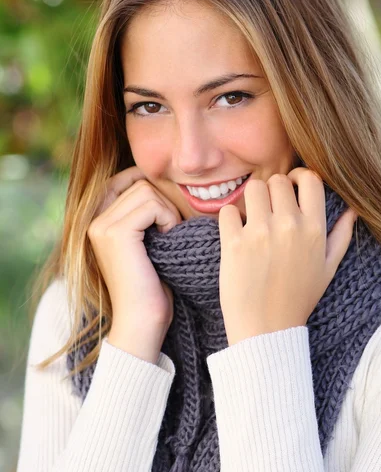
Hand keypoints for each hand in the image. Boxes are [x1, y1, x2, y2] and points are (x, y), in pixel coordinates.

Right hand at [88, 166, 181, 362]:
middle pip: (138, 183)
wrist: (141, 321)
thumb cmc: (150, 284)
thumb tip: (156, 181)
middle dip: (162, 202)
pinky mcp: (116, 233)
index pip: (121, 179)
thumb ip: (140, 212)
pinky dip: (168, 219)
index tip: (164, 207)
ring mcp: (101, 226)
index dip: (146, 183)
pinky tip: (168, 239)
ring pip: (146, 191)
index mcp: (96, 221)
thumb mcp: (143, 241)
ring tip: (167, 237)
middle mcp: (93, 220)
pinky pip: (152, 205)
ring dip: (167, 211)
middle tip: (169, 230)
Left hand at [218, 168, 356, 345]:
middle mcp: (289, 226)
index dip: (298, 176)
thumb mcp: (327, 269)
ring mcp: (261, 233)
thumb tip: (351, 211)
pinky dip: (229, 218)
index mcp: (315, 229)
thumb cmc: (297, 299)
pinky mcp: (234, 243)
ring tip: (250, 218)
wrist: (266, 329)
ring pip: (252, 188)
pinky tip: (235, 234)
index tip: (290, 186)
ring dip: (250, 200)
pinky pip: (228, 210)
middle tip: (266, 209)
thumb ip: (340, 237)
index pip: (310, 179)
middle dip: (271, 191)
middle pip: (277, 181)